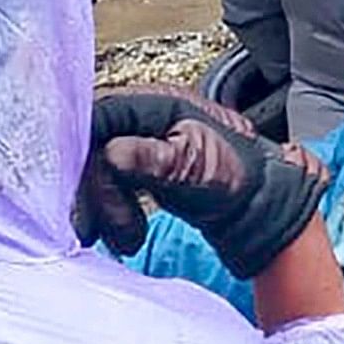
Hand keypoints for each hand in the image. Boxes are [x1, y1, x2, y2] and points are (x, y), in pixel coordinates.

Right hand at [79, 85, 328, 276]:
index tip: (81, 195)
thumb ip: (151, 158)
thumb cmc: (236, 177)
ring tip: (125, 240)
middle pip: (94, 148)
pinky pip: (113, 186)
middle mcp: (144, 117)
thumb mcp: (193, 166)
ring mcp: (144, 142)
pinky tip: (127, 236)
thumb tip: (110, 153)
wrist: (261, 203)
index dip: (83, 156)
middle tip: (99, 230)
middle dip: (94, 193)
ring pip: (101, 171)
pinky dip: (114, 212)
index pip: (98, 119)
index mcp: (155, 104)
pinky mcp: (145, 168)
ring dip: (104, 209)